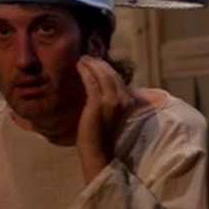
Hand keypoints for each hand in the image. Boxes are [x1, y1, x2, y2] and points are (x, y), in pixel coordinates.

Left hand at [75, 55, 134, 181]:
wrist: (97, 151)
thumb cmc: (101, 133)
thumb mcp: (111, 113)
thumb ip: (110, 99)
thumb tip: (100, 84)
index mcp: (129, 101)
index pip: (118, 78)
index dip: (106, 67)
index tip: (95, 60)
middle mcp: (124, 99)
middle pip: (111, 73)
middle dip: (98, 63)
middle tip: (87, 56)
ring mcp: (112, 101)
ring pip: (102, 75)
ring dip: (91, 64)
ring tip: (82, 59)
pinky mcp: (98, 104)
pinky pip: (91, 81)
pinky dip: (85, 71)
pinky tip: (79, 66)